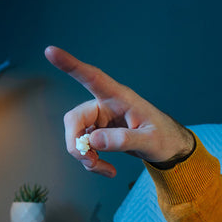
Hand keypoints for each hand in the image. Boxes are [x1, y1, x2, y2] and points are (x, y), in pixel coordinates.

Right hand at [51, 46, 195, 176]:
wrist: (170, 149)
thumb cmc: (164, 138)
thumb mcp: (150, 141)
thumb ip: (124, 140)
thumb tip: (93, 141)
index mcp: (120, 97)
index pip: (92, 77)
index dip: (70, 65)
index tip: (50, 51)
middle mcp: (106, 105)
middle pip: (75, 119)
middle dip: (76, 143)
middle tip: (88, 161)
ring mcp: (101, 120)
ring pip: (77, 136)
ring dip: (84, 156)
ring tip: (103, 168)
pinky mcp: (100, 134)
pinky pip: (85, 147)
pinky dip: (91, 161)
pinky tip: (107, 170)